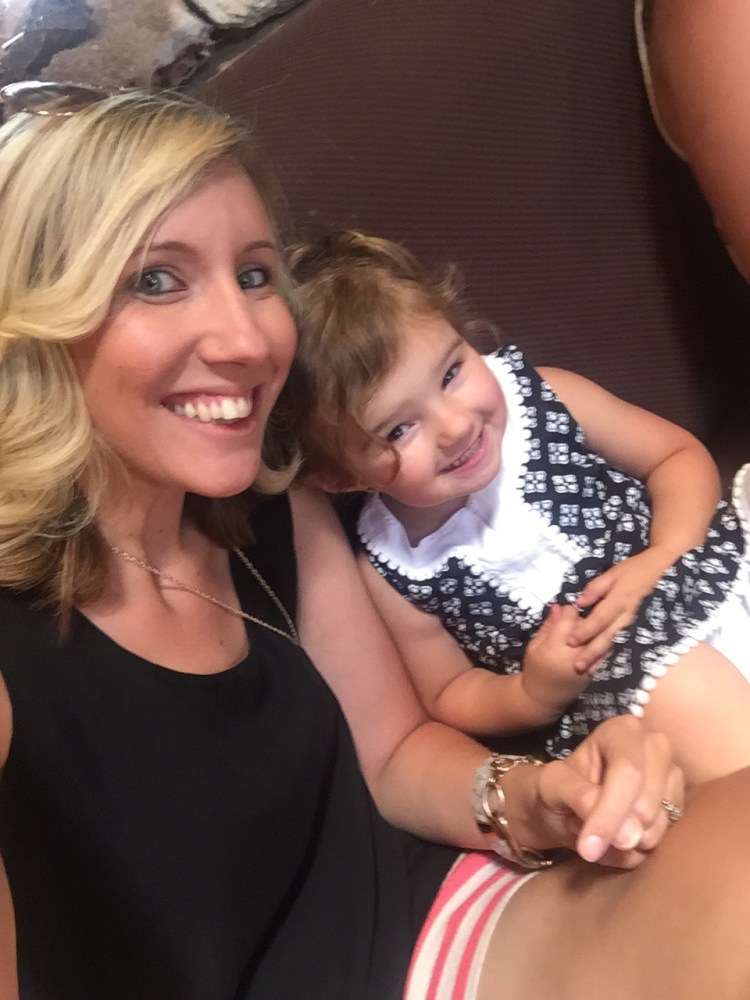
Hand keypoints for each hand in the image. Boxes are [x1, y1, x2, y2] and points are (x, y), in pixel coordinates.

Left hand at [507, 716, 684, 868]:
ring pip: (660, 825)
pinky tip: (616, 839)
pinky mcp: (678, 808)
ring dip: (626, 842)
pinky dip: (637, 850)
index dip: (611, 813)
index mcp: (622, 730)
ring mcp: (672, 778)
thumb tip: (627, 833)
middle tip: (589, 839)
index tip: (589, 847)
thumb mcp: (553, 786)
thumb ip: (580, 797)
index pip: (628, 771)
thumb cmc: (556, 790)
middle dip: (617, 831)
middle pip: (648, 802)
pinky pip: (665, 841)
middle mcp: (655, 747)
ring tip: (600, 832)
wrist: (564, 808)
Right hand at [522, 605, 591, 715]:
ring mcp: (589, 663)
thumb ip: (548, 626)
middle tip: (571, 623)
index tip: (563, 614)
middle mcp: (576, 654)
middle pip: (588, 624)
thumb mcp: (534, 646)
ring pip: (600, 635)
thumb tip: (558, 606)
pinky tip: (590, 641)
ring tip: (581, 632)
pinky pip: (605, 648)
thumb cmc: (535, 670)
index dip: (567, 611)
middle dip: (582, 619)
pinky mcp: (597, 669)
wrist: (544, 699)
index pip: (570, 617)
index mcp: (555, 648)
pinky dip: (600, 640)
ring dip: (592, 629)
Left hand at [567, 547, 677, 669]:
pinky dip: (613, 655)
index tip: (570, 641)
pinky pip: (623, 643)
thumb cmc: (633, 570)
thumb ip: (595, 588)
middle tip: (578, 666)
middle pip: (608, 636)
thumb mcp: (613, 573)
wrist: (661, 571)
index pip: (600, 618)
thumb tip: (579, 604)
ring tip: (589, 672)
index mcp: (620, 599)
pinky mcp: (637, 628)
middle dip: (592, 652)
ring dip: (602, 658)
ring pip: (616, 643)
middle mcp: (627, 615)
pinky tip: (604, 665)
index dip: (585, 630)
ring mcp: (634, 623)